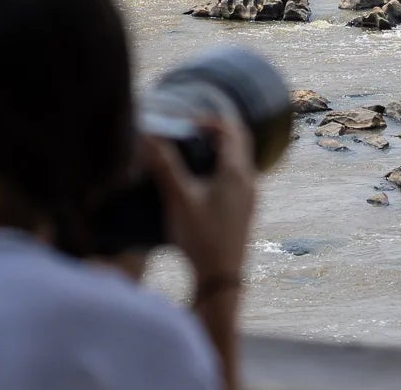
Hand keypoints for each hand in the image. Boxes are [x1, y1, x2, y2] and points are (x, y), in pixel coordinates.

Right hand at [144, 117, 256, 294]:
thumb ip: (165, 165)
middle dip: (215, 132)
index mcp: (236, 171)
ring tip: (191, 157)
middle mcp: (249, 179)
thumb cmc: (201, 237)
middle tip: (189, 134)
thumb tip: (150, 136)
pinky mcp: (246, 211)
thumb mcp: (179, 198)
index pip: (231, 128)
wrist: (221, 279)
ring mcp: (250, 196)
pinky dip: (221, 169)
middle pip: (238, 142)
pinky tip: (200, 184)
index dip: (208, 120)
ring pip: (239, 161)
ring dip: (218, 152)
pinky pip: (237, 178)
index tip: (185, 125)